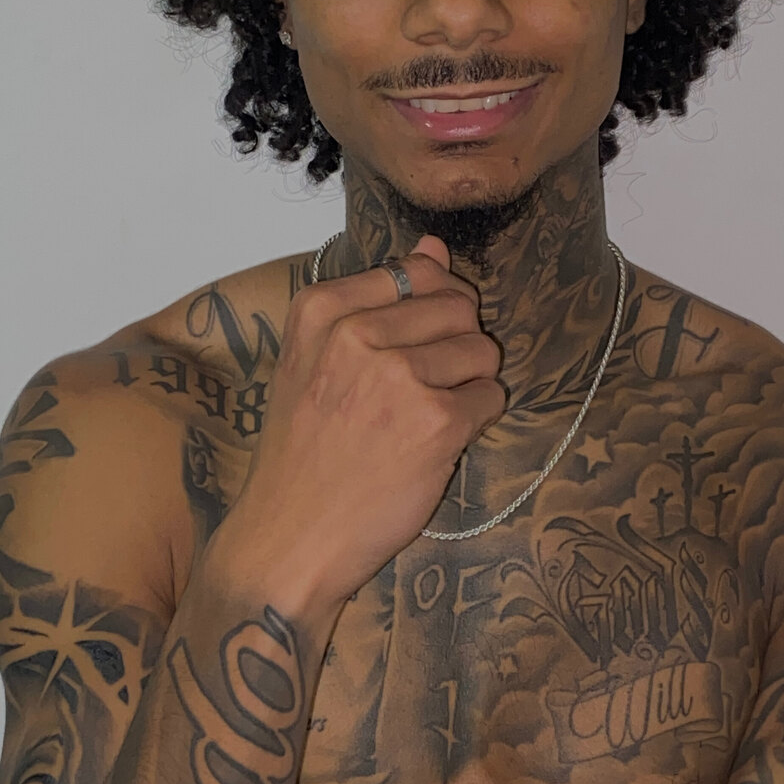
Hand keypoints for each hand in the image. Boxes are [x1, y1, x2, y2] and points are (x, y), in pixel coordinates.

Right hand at [208, 236, 505, 615]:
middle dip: (456, 344)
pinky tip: (440, 442)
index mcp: (320, 310)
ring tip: (429, 416)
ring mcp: (399, 377)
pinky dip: (479, 418)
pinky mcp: (438, 422)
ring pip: (483, 348)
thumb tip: (434, 245)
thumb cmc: (303, 453)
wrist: (290, 538)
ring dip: (470, 382)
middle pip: (457, 306)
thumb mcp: (315, 361)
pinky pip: (493, 395)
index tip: (409, 347)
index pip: (415, 272)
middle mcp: (358, 334)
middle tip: (422, 389)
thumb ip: (374, 298)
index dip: (429, 309)